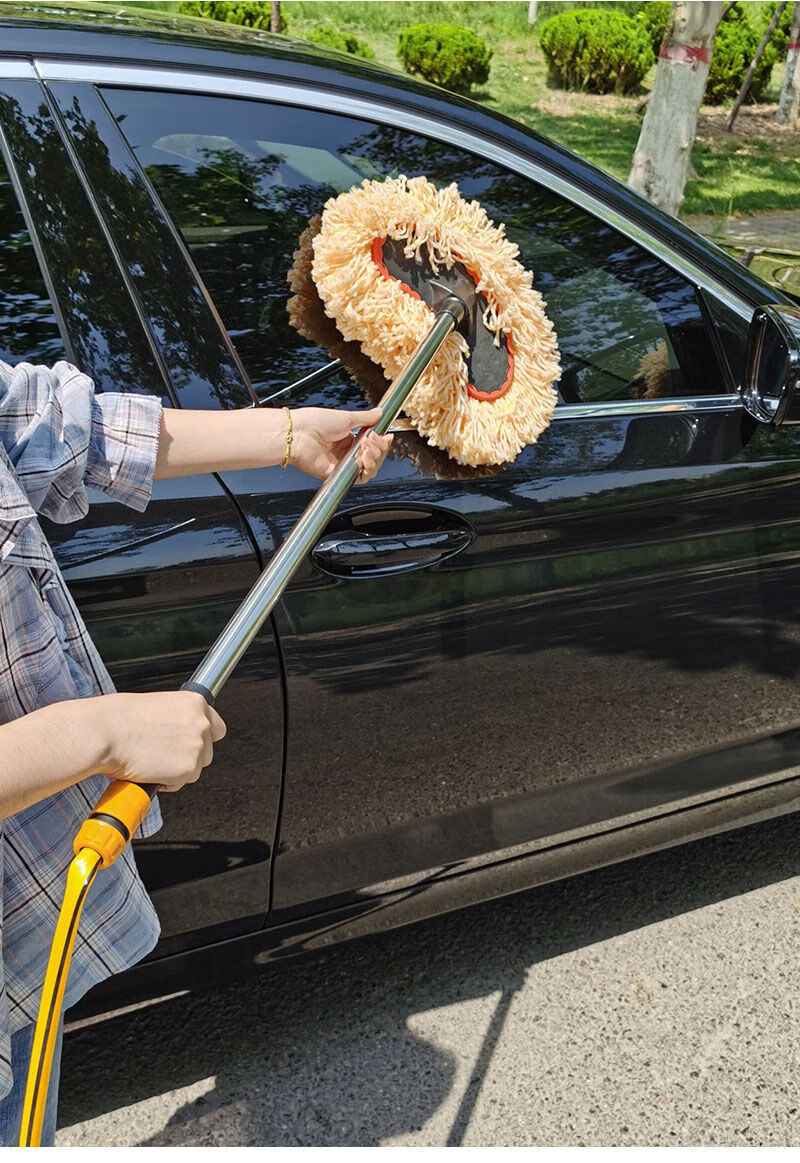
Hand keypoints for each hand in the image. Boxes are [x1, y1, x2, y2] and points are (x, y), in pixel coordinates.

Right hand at [88, 691, 226, 792]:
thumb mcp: (158, 707)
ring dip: (177, 770)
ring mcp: (196, 747)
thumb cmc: (121, 719)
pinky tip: (150, 770)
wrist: (106, 733)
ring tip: (152, 761)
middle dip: (188, 756)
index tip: (190, 743)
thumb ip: (178, 718)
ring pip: (195, 768)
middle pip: (207, 751)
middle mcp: (201, 724)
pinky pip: (181, 782)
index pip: (216, 727)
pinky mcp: (187, 769)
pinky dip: (167, 782)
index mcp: (195, 703)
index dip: (203, 738)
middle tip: (163, 754)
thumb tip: (179, 731)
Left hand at [288, 407, 393, 481]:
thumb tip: (380, 413)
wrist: (298, 433)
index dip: (381, 443)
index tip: (387, 436)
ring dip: (374, 458)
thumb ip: (366, 418)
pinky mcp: (336, 474)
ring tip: (368, 447)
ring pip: (368, 469)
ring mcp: (341, 464)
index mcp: (348, 439)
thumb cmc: (315, 422)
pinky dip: (365, 468)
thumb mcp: (346, 417)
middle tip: (375, 439)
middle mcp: (345, 453)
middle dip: (379, 449)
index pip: (372, 445)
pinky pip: (357, 478)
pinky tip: (363, 457)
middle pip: (373, 459)